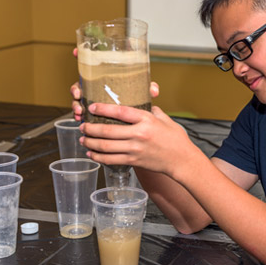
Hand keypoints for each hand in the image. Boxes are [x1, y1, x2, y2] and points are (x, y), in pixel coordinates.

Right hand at [70, 48, 159, 120]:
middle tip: (78, 93)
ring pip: (78, 98)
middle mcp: (95, 85)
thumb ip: (148, 88)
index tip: (75, 52)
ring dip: (75, 103)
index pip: (91, 63)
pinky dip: (78, 114)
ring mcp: (92, 97)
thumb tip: (154, 90)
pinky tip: (79, 118)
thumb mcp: (142, 91)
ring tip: (79, 111)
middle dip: (75, 88)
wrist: (136, 116)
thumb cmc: (136, 97)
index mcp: (105, 76)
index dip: (80, 55)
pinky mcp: (91, 110)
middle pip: (80, 83)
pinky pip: (81, 111)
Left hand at [79, 103, 197, 174]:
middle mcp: (139, 134)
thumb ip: (153, 111)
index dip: (103, 108)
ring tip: (83, 139)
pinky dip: (99, 157)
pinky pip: (112, 160)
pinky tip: (92, 154)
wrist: (182, 160)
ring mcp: (136, 149)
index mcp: (146, 120)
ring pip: (106, 146)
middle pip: (108, 130)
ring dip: (91, 143)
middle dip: (91, 128)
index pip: (120, 111)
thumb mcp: (165, 119)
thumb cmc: (176, 139)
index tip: (92, 107)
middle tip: (83, 126)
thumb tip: (144, 103)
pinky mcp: (134, 160)